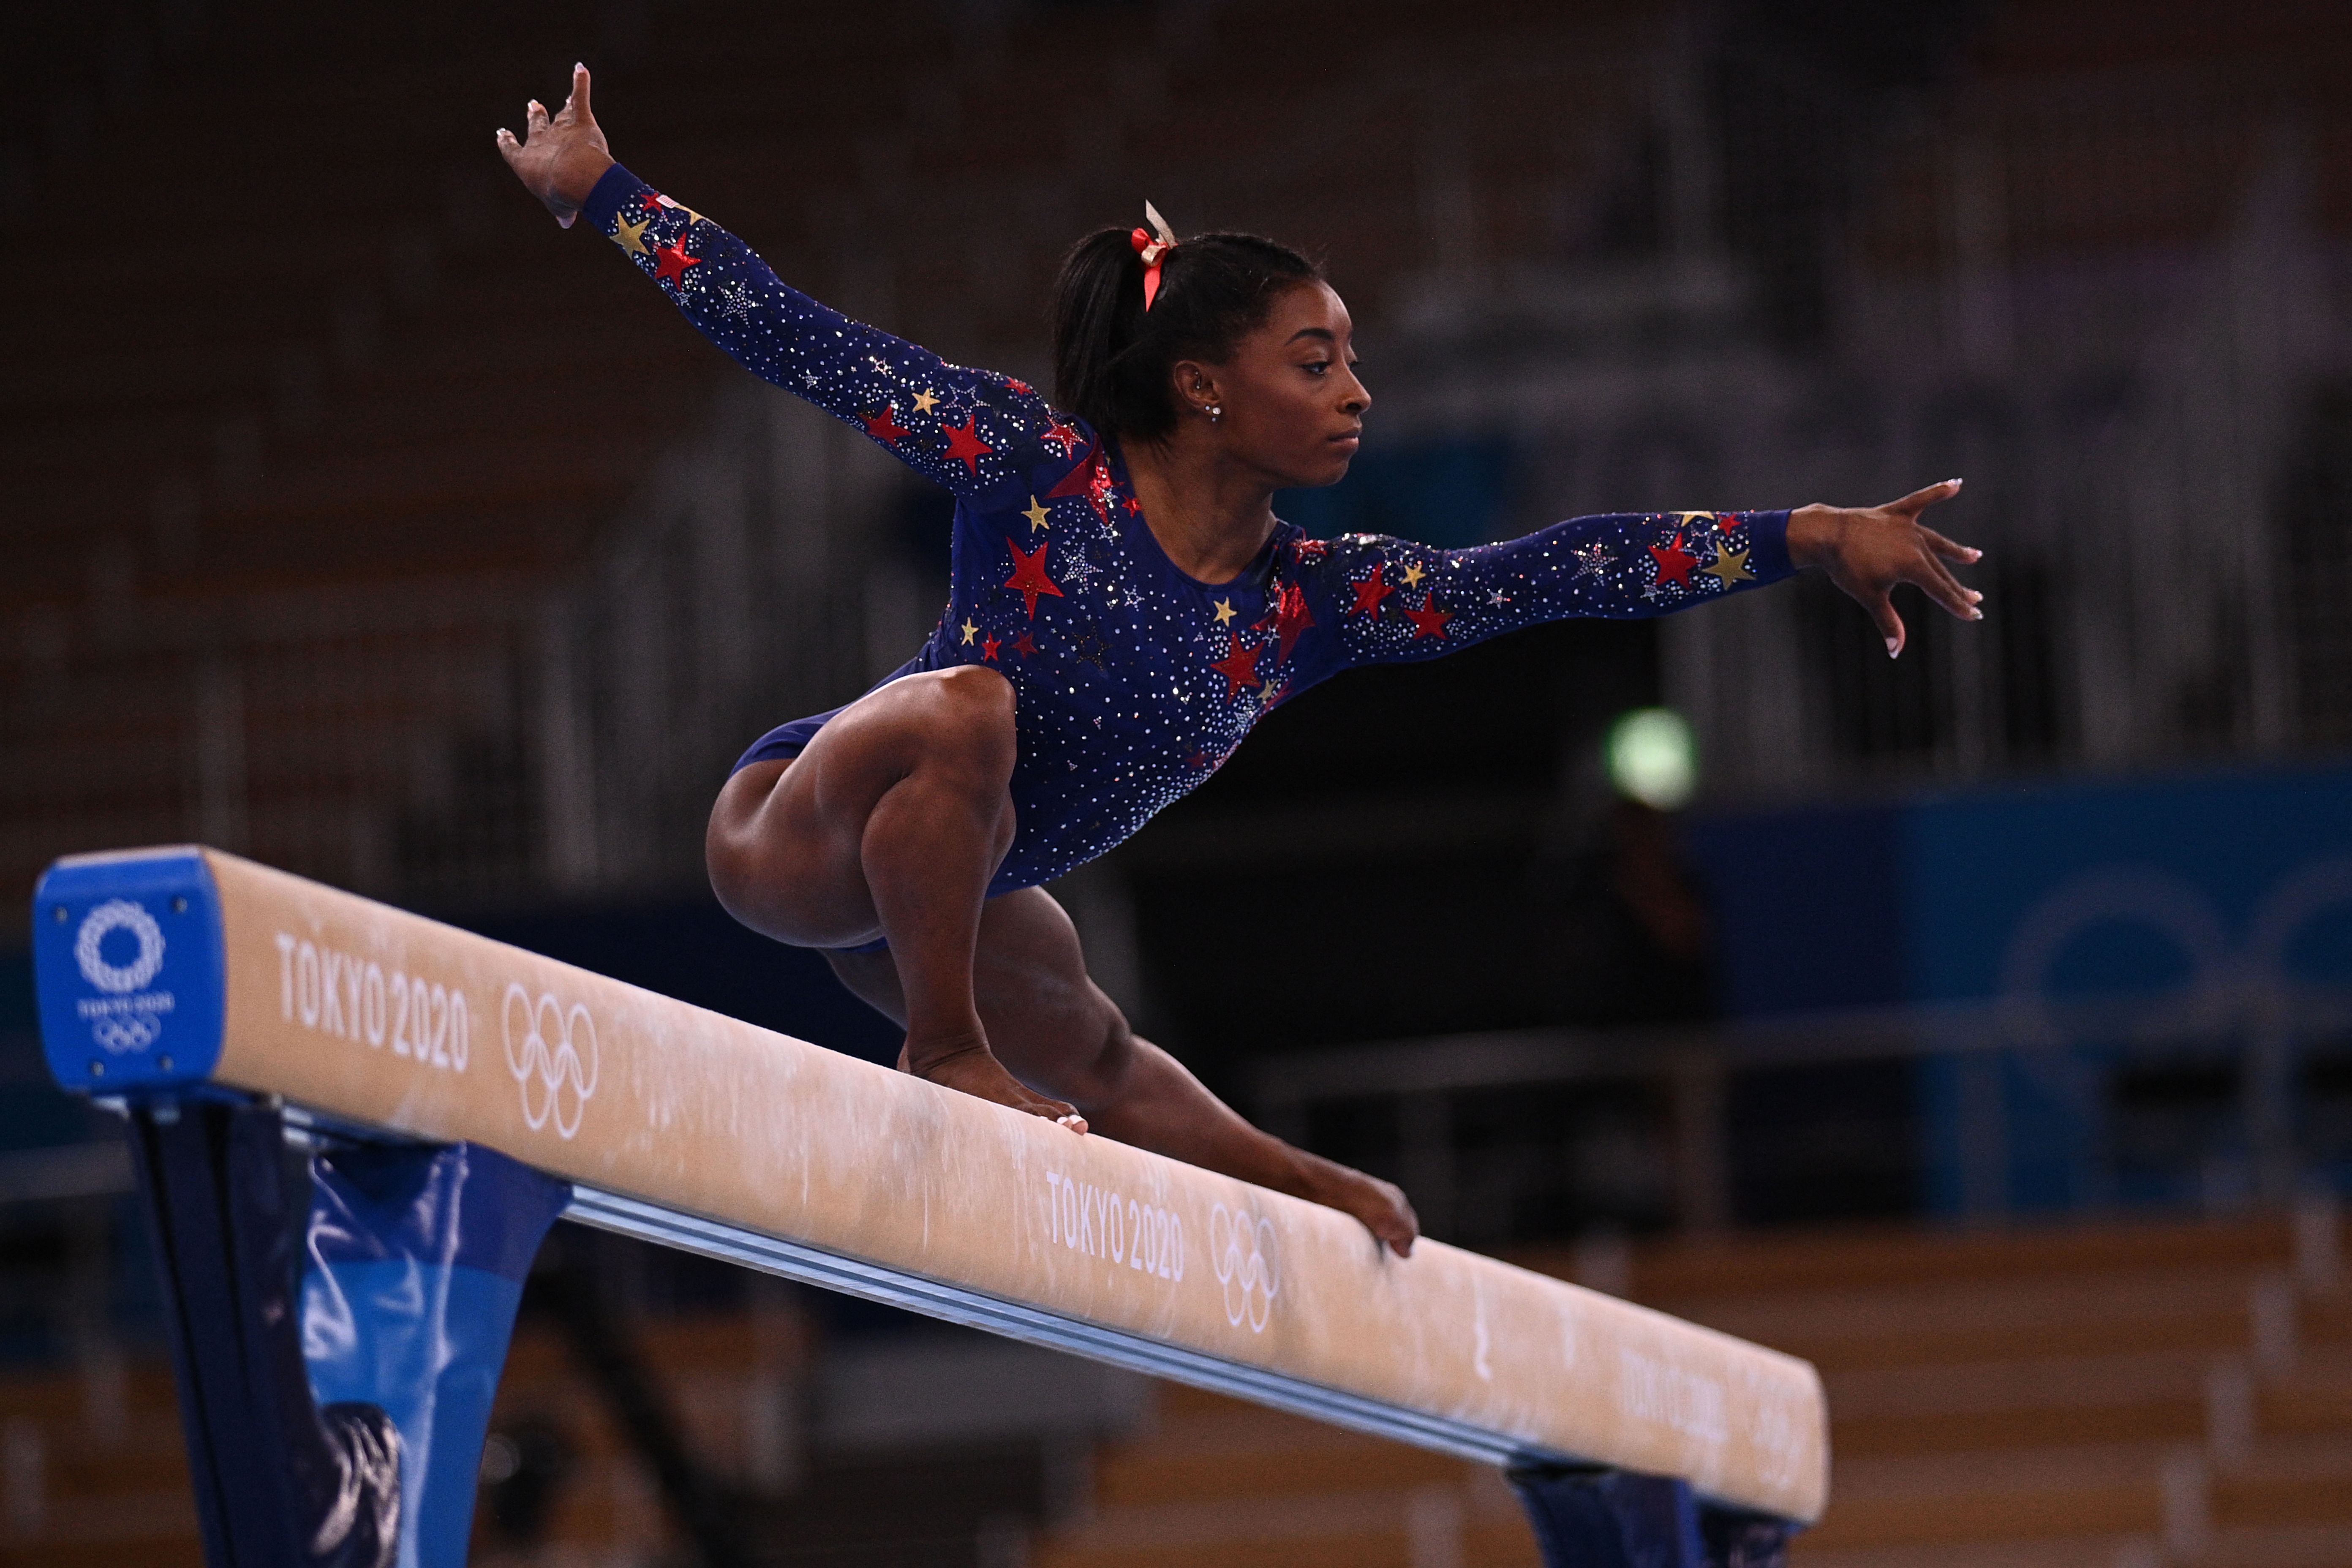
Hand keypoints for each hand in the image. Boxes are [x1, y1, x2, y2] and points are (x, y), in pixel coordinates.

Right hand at [495, 64, 614, 228]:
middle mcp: (541, 142)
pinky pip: (579, 96)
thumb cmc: (562, 195)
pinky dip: (581, 82)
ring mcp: (559, 129)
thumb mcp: (560, 208)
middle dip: (535, 117)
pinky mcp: (579, 120)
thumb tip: (566, 223)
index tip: (502, 134)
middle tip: (533, 105)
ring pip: (561, 114)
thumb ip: (562, 212)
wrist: (574, 177)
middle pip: (536, 127)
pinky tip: (581, 68)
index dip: (507, 143)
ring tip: (564, 97)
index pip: (513, 151)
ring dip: (563, 105)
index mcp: (528, 164)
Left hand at [1787, 479, 1982, 657]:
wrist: (1827, 535)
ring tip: (1974, 557)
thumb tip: (1896, 651)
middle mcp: (1916, 544)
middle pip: (1940, 571)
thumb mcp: (1870, 596)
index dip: (1958, 605)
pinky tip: (1956, 484)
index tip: (1975, 615)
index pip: (1941, 590)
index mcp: (1913, 566)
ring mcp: (1906, 528)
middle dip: (1957, 587)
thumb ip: (1888, 622)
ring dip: (1955, 551)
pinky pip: (1920, 501)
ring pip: (1936, 542)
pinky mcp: (1895, 513)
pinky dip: (1937, 492)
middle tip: (1976, 600)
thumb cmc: (1847, 568)